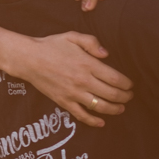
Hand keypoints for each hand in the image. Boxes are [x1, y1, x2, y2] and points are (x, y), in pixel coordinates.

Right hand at [14, 32, 133, 127]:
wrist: (28, 59)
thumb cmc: (51, 46)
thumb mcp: (72, 36)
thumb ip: (92, 42)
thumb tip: (106, 54)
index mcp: (87, 64)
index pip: (115, 78)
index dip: (127, 84)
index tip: (130, 84)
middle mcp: (83, 81)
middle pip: (112, 94)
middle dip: (125, 97)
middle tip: (129, 96)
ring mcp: (73, 93)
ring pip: (100, 106)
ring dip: (115, 109)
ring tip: (121, 108)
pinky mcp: (64, 102)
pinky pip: (82, 115)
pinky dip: (93, 121)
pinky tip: (102, 122)